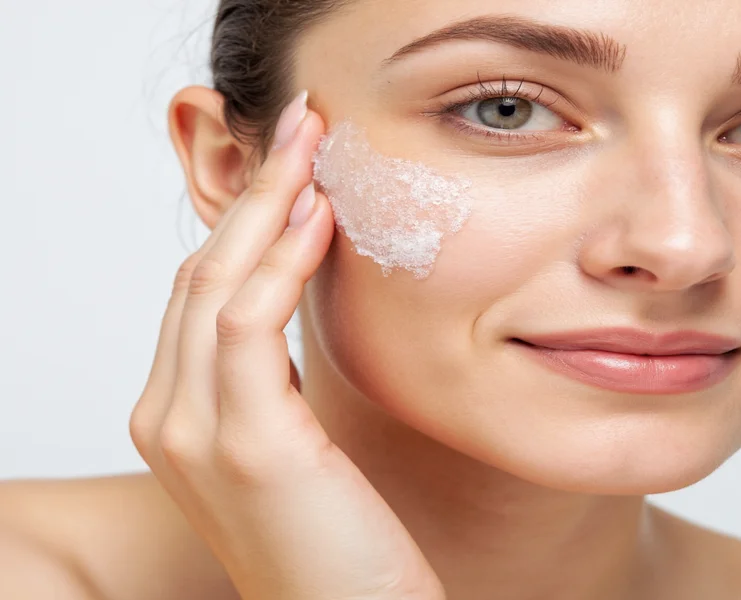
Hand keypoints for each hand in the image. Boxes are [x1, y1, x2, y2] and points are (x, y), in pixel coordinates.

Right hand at [129, 96, 445, 599]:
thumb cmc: (335, 536)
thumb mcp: (290, 441)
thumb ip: (268, 377)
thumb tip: (287, 298)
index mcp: (177, 415)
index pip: (200, 291)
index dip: (243, 220)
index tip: (290, 167)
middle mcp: (167, 418)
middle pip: (200, 271)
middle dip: (252, 191)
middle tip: (300, 126)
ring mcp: (193, 431)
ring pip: (216, 282)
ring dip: (267, 205)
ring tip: (312, 145)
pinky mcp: (242, 442)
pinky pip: (249, 321)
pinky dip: (280, 260)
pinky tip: (318, 215)